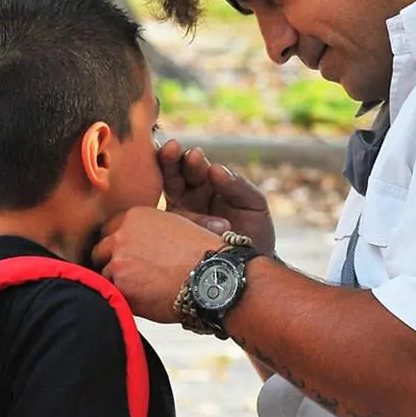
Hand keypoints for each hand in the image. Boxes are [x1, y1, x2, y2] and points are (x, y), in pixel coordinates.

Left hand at [91, 207, 221, 323]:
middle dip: (112, 263)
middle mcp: (122, 235)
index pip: (109, 230)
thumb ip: (154, 226)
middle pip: (100, 251)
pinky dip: (125, 300)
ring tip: (143, 291)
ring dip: (118, 284)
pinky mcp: (121, 286)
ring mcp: (119, 261)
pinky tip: (144, 301)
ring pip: (105, 276)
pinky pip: (113, 295)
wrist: (213, 276)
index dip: (117, 245)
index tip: (126, 256)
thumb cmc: (203, 253)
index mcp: (135, 216)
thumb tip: (148, 235)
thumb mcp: (179, 223)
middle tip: (130, 276)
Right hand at [159, 139, 275, 255]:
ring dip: (165, 179)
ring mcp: (177, 216)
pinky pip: (161, 223)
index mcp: (208, 184)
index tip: (195, 154)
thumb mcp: (254, 204)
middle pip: (173, 174)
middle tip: (173, 149)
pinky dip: (161, 214)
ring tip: (168, 169)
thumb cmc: (255, 233)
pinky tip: (164, 209)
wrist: (251, 267)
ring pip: (164, 194)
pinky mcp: (169, 236)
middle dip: (172, 160)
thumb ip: (238, 185)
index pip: (194, 166)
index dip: (191, 159)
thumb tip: (214, 168)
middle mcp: (189, 197)